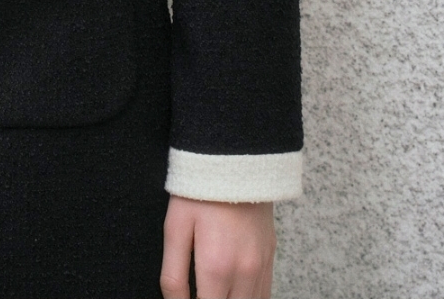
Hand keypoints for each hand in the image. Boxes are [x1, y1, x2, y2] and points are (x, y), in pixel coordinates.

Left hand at [160, 197, 276, 297]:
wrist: (235, 158)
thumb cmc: (200, 190)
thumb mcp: (175, 228)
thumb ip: (173, 275)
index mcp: (217, 267)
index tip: (186, 298)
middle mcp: (244, 272)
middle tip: (198, 291)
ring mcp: (261, 266)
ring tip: (212, 290)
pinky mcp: (270, 256)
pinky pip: (264, 294)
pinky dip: (248, 298)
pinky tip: (232, 291)